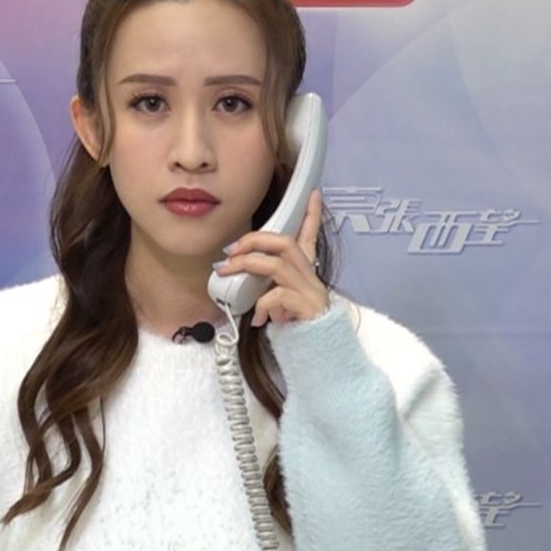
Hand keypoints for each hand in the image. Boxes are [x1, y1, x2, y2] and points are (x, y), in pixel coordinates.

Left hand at [214, 189, 329, 327]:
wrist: (322, 357)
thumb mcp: (281, 307)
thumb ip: (268, 292)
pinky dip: (262, 304)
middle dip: (254, 241)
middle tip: (231, 250)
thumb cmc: (299, 332)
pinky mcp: (309, 309)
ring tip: (228, 274)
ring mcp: (311, 293)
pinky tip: (258, 318)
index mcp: (306, 275)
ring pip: (278, 264)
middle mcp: (311, 279)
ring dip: (248, 265)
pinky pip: (279, 295)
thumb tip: (244, 287)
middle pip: (285, 243)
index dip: (312, 215)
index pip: (310, 238)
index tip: (314, 193)